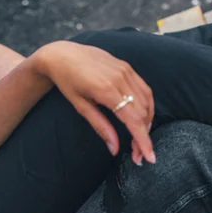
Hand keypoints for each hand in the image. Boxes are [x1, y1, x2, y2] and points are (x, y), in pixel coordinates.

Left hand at [32, 40, 154, 162]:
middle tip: (139, 155)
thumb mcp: (81, 107)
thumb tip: (115, 149)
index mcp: (106, 90)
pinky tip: (142, 120)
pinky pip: (144, 90)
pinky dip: (147, 107)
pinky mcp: (127, 68)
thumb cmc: (68, 81)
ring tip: (140, 140)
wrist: (62, 54)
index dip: (143, 140)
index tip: (149, 157)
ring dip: (147, 123)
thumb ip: (101, 127)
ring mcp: (126, 71)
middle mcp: (120, 78)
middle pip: (142, 113)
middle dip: (144, 136)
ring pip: (147, 101)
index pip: (133, 120)